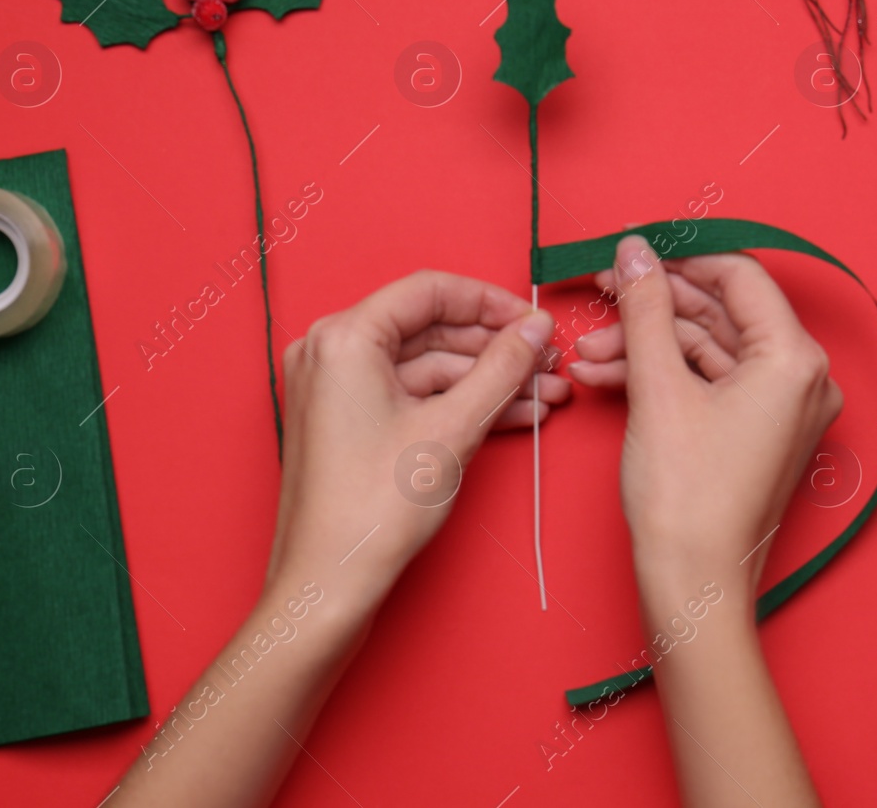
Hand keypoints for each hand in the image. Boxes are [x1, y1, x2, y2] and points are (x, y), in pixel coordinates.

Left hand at [265, 271, 565, 625]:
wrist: (328, 585)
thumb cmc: (372, 510)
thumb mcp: (452, 429)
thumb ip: (500, 368)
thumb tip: (535, 329)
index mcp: (344, 338)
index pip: (430, 291)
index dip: (492, 303)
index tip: (534, 322)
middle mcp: (332, 352)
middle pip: (431, 329)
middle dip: (496, 350)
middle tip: (548, 365)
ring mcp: (337, 388)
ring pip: (428, 367)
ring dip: (487, 381)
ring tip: (544, 398)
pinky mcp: (349, 421)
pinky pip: (413, 396)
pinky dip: (459, 404)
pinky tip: (513, 415)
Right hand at [569, 236, 842, 601]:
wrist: (692, 585)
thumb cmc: (687, 498)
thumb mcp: (657, 388)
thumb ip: (646, 308)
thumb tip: (636, 251)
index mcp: (795, 359)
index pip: (738, 276)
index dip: (678, 260)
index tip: (630, 253)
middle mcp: (801, 379)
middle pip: (720, 314)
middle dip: (651, 309)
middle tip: (599, 297)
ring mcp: (782, 410)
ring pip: (707, 351)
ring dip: (645, 346)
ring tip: (587, 354)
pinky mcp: (758, 434)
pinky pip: (709, 385)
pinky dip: (661, 378)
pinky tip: (606, 377)